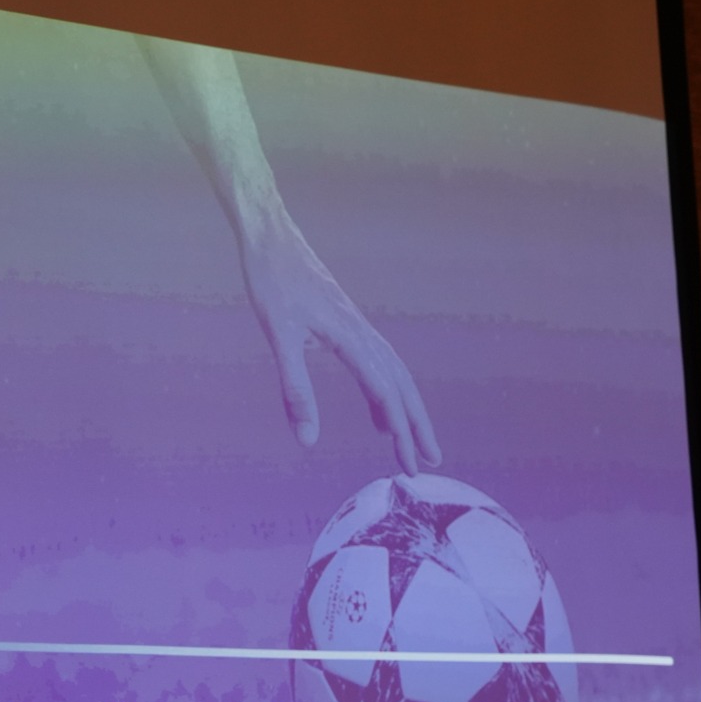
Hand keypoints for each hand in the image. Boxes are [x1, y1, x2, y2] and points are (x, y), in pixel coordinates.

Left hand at [239, 211, 441, 472]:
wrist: (271, 237)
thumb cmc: (272, 282)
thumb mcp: (279, 337)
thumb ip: (295, 389)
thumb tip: (307, 440)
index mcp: (352, 338)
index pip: (385, 393)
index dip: (400, 431)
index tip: (408, 464)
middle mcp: (363, 333)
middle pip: (402, 386)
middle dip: (418, 426)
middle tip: (430, 464)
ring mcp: (358, 328)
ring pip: (395, 374)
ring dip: (407, 410)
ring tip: (412, 444)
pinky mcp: (347, 324)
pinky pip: (378, 364)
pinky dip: (383, 393)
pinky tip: (376, 415)